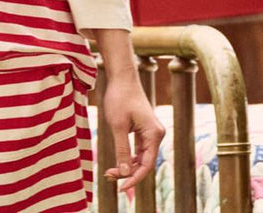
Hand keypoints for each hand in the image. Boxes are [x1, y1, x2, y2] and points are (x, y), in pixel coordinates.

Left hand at [102, 75, 164, 191]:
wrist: (122, 77)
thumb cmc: (119, 98)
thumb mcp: (118, 125)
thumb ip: (122, 150)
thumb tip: (125, 173)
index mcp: (154, 134)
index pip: (146, 165)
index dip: (134, 179)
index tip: (120, 188)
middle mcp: (156, 135)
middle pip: (145, 162)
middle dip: (128, 172)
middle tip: (108, 177)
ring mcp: (151, 132)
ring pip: (141, 157)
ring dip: (128, 166)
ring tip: (110, 172)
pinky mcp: (144, 130)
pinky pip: (139, 149)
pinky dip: (128, 157)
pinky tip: (117, 162)